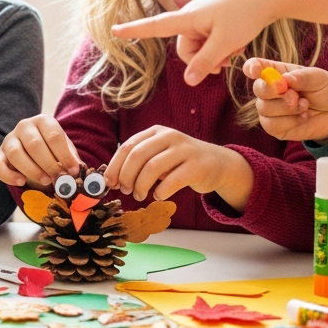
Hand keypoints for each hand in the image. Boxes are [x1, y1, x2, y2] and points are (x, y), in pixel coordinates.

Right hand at [0, 114, 82, 188]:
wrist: (32, 151)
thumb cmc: (51, 150)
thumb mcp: (63, 150)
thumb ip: (70, 158)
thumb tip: (79, 170)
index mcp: (43, 121)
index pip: (54, 136)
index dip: (65, 155)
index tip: (74, 171)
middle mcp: (24, 126)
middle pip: (34, 144)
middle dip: (49, 164)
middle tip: (60, 179)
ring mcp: (9, 140)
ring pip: (16, 154)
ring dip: (32, 170)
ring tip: (46, 181)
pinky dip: (8, 176)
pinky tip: (21, 182)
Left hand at [105, 125, 252, 208]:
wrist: (218, 163)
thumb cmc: (181, 162)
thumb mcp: (159, 155)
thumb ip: (139, 162)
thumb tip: (112, 179)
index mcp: (156, 131)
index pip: (128, 146)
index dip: (115, 165)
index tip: (109, 182)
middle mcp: (170, 136)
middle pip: (138, 155)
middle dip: (126, 176)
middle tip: (125, 190)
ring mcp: (185, 150)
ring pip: (153, 167)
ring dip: (141, 186)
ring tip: (139, 195)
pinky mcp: (197, 166)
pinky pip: (172, 181)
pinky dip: (160, 192)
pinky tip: (158, 196)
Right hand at [110, 0, 273, 85]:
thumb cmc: (246, 14)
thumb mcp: (225, 43)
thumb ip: (205, 63)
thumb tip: (188, 81)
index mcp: (188, 18)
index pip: (155, 26)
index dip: (134, 30)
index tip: (114, 30)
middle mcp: (192, 15)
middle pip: (185, 48)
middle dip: (203, 60)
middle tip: (226, 63)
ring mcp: (204, 15)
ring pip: (200, 45)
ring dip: (216, 54)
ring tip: (236, 50)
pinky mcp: (216, 16)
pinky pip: (211, 37)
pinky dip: (222, 45)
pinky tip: (240, 42)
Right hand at [246, 58, 327, 142]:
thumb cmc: (325, 90)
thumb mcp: (319, 78)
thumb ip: (302, 77)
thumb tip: (285, 79)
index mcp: (276, 72)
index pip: (255, 67)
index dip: (251, 68)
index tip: (254, 71)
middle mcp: (269, 90)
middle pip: (258, 88)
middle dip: (274, 91)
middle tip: (294, 96)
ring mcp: (269, 109)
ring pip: (264, 108)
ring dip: (287, 108)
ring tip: (305, 105)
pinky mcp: (274, 127)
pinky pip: (271, 125)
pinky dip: (290, 121)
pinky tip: (303, 117)